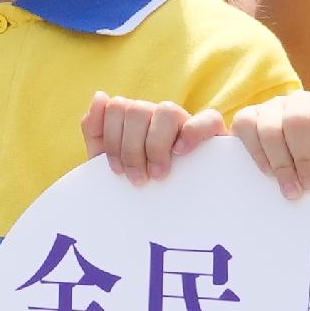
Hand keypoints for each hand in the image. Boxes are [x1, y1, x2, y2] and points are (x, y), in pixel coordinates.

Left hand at [85, 95, 221, 183]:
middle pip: (136, 109)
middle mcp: (159, 115)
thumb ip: (95, 129)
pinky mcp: (214, 133)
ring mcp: (186, 121)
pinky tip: (181, 153)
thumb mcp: (109, 160)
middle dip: (131, 149)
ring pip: (166, 110)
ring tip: (158, 174)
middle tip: (138, 179)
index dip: (111, 139)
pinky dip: (192, 133)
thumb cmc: (140, 181)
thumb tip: (100, 96)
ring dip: (156, 145)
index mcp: (136, 117)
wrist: (172, 215)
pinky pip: (208, 118)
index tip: (117, 171)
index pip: (116, 107)